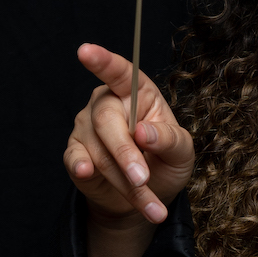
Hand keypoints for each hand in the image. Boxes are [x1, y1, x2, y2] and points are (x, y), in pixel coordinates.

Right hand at [64, 44, 194, 256]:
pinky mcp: (75, 152)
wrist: (146, 197)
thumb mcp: (182, 152)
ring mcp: (87, 127)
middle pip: (108, 122)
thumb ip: (170, 139)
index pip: (120, 73)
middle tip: (143, 178)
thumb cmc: (165, 162)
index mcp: (138, 94)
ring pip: (100, 152)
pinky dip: (84, 168)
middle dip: (127, 154)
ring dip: (126, 182)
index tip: (85, 51)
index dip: (103, 62)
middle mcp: (108, 104)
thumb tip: (144, 132)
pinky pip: (75, 159)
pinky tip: (87, 172)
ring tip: (150, 205)